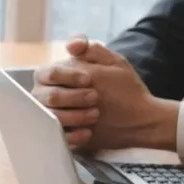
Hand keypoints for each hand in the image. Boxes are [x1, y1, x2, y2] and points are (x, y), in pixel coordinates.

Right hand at [31, 34, 178, 150]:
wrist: (136, 119)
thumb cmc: (121, 88)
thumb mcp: (112, 63)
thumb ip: (92, 49)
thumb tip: (72, 45)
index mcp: (55, 76)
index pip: (48, 74)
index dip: (68, 77)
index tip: (89, 80)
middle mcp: (47, 95)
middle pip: (48, 96)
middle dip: (73, 97)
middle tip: (95, 98)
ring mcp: (52, 117)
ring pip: (51, 117)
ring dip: (74, 116)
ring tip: (95, 115)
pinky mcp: (61, 136)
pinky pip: (57, 138)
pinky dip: (73, 135)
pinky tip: (88, 132)